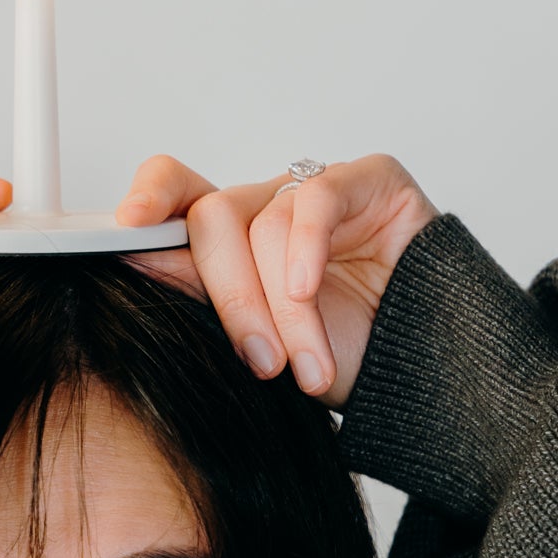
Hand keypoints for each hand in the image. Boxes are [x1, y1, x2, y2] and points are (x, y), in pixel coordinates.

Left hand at [114, 152, 437, 407]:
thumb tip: (135, 255)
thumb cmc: (349, 356)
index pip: (178, 191)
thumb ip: (202, 293)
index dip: (150, 197)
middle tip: (260, 361)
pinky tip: (312, 290)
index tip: (126, 228)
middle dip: (232, 297)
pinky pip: (318, 198)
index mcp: (233, 238)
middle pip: (214, 218)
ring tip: (308, 366)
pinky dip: (308, 249)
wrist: (431, 378)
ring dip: (288, 309)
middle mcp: (269, 205)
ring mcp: (318, 189)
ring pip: (267, 224)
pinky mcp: (369, 179)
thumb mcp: (262, 339)